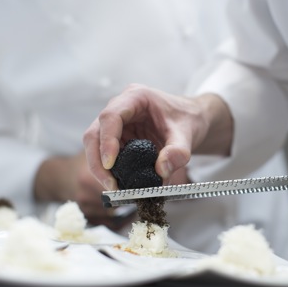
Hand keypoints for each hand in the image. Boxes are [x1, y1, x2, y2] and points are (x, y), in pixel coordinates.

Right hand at [83, 84, 232, 190]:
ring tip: (117, 189)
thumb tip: (162, 171)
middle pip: (95, 133)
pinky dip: (112, 171)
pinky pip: (107, 155)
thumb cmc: (189, 118)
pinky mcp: (119, 137)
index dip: (107, 141)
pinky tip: (122, 184)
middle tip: (111, 185)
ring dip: (102, 169)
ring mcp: (118, 123)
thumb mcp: (188, 134)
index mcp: (136, 97)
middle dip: (98, 161)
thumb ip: (178, 152)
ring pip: (96, 146)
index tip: (110, 164)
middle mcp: (121, 107)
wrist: (193, 119)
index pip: (110, 117)